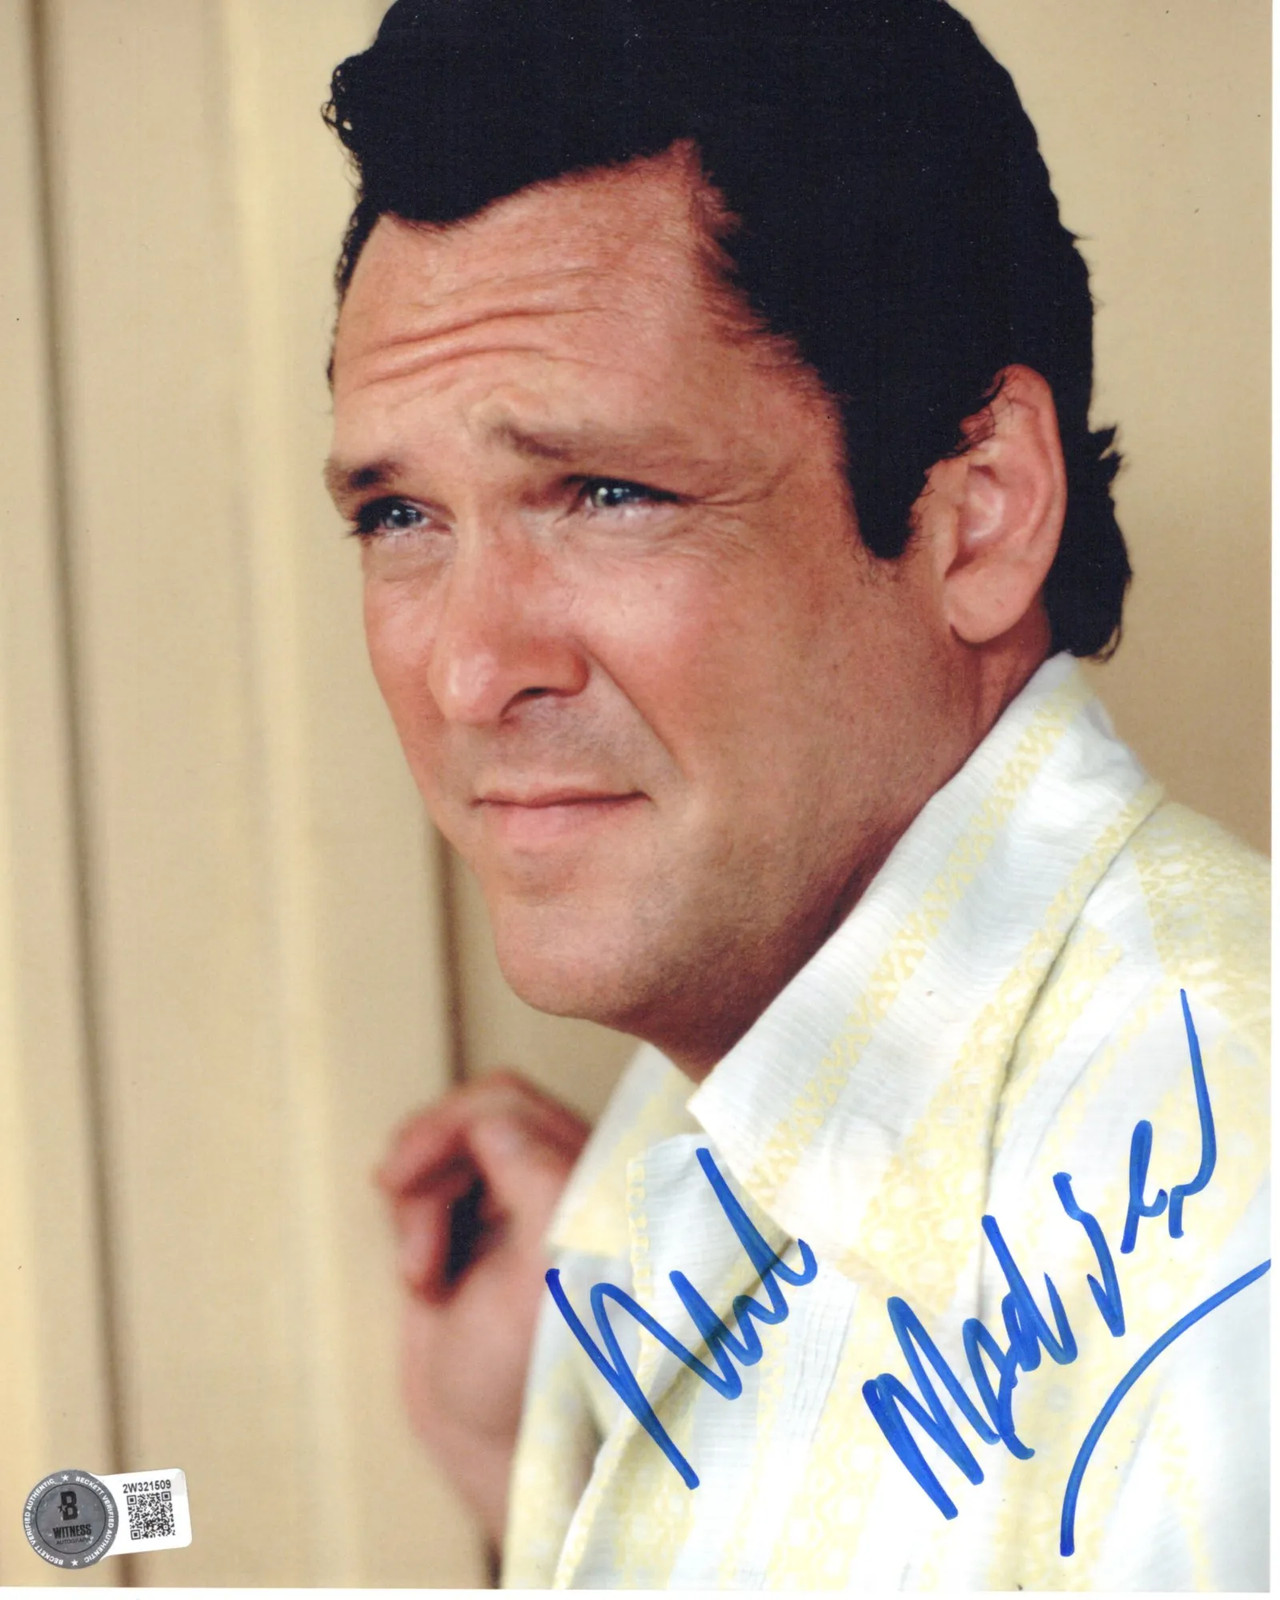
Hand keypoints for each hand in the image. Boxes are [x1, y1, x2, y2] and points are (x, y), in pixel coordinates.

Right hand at [377, 1070, 589, 1544]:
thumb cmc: (533, 1378)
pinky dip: (412, 1221)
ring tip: (420, 1274)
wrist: (492, 1448)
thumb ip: (537, 1180)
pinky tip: (421, 1276)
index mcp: (593, 1182)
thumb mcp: (542, 1274)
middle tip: (393, 1198)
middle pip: (471, 1113)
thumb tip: (495, 1120)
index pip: (510, 1103)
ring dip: (417, 1204)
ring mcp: (518, 1201)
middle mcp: (562, 1179)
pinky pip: (429, 1184)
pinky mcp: (480, 1225)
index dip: (447, 1126)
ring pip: (442, 1149)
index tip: (402, 1175)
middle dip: (426, 1161)